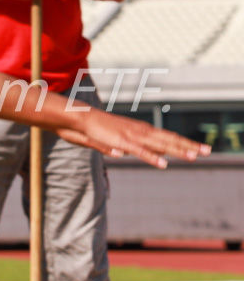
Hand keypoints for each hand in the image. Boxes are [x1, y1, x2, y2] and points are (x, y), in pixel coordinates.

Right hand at [56, 108, 210, 168]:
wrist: (72, 116)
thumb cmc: (85, 127)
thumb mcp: (101, 139)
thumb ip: (111, 147)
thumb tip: (121, 154)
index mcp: (133, 130)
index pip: (161, 136)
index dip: (179, 142)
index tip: (194, 147)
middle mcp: (136, 130)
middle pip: (166, 138)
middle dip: (187, 145)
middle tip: (207, 150)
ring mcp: (129, 135)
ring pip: (158, 144)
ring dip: (177, 150)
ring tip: (195, 157)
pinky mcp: (119, 141)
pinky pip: (138, 151)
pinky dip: (151, 157)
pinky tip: (163, 164)